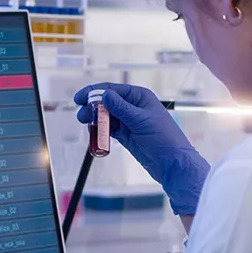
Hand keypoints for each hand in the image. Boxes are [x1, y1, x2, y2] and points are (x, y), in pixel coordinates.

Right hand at [74, 83, 210, 215]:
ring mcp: (129, 121)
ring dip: (95, 119)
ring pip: (106, 116)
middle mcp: (133, 106)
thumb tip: (104, 94)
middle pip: (107, 102)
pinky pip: (109, 129)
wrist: (172, 163)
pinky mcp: (126, 135)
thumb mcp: (140, 120)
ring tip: (86, 124)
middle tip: (81, 116)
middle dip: (92, 107)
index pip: (113, 89)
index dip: (94, 92)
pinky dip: (101, 130)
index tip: (79, 98)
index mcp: (139, 97)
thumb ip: (121, 108)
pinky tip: (94, 132)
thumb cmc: (163, 138)